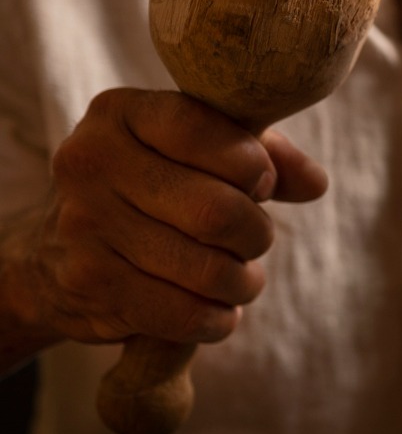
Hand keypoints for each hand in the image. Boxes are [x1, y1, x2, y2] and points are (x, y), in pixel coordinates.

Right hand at [14, 89, 326, 348]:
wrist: (53, 255)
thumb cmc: (152, 189)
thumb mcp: (197, 152)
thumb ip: (264, 155)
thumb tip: (316, 183)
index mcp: (121, 114)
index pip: (209, 132)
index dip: (255, 167)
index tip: (261, 185)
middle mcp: (90, 162)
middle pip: (218, 211)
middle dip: (257, 234)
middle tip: (253, 240)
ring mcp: (84, 225)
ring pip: (209, 269)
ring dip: (243, 282)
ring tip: (240, 278)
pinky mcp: (90, 284)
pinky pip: (185, 314)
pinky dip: (218, 319)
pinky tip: (217, 310)